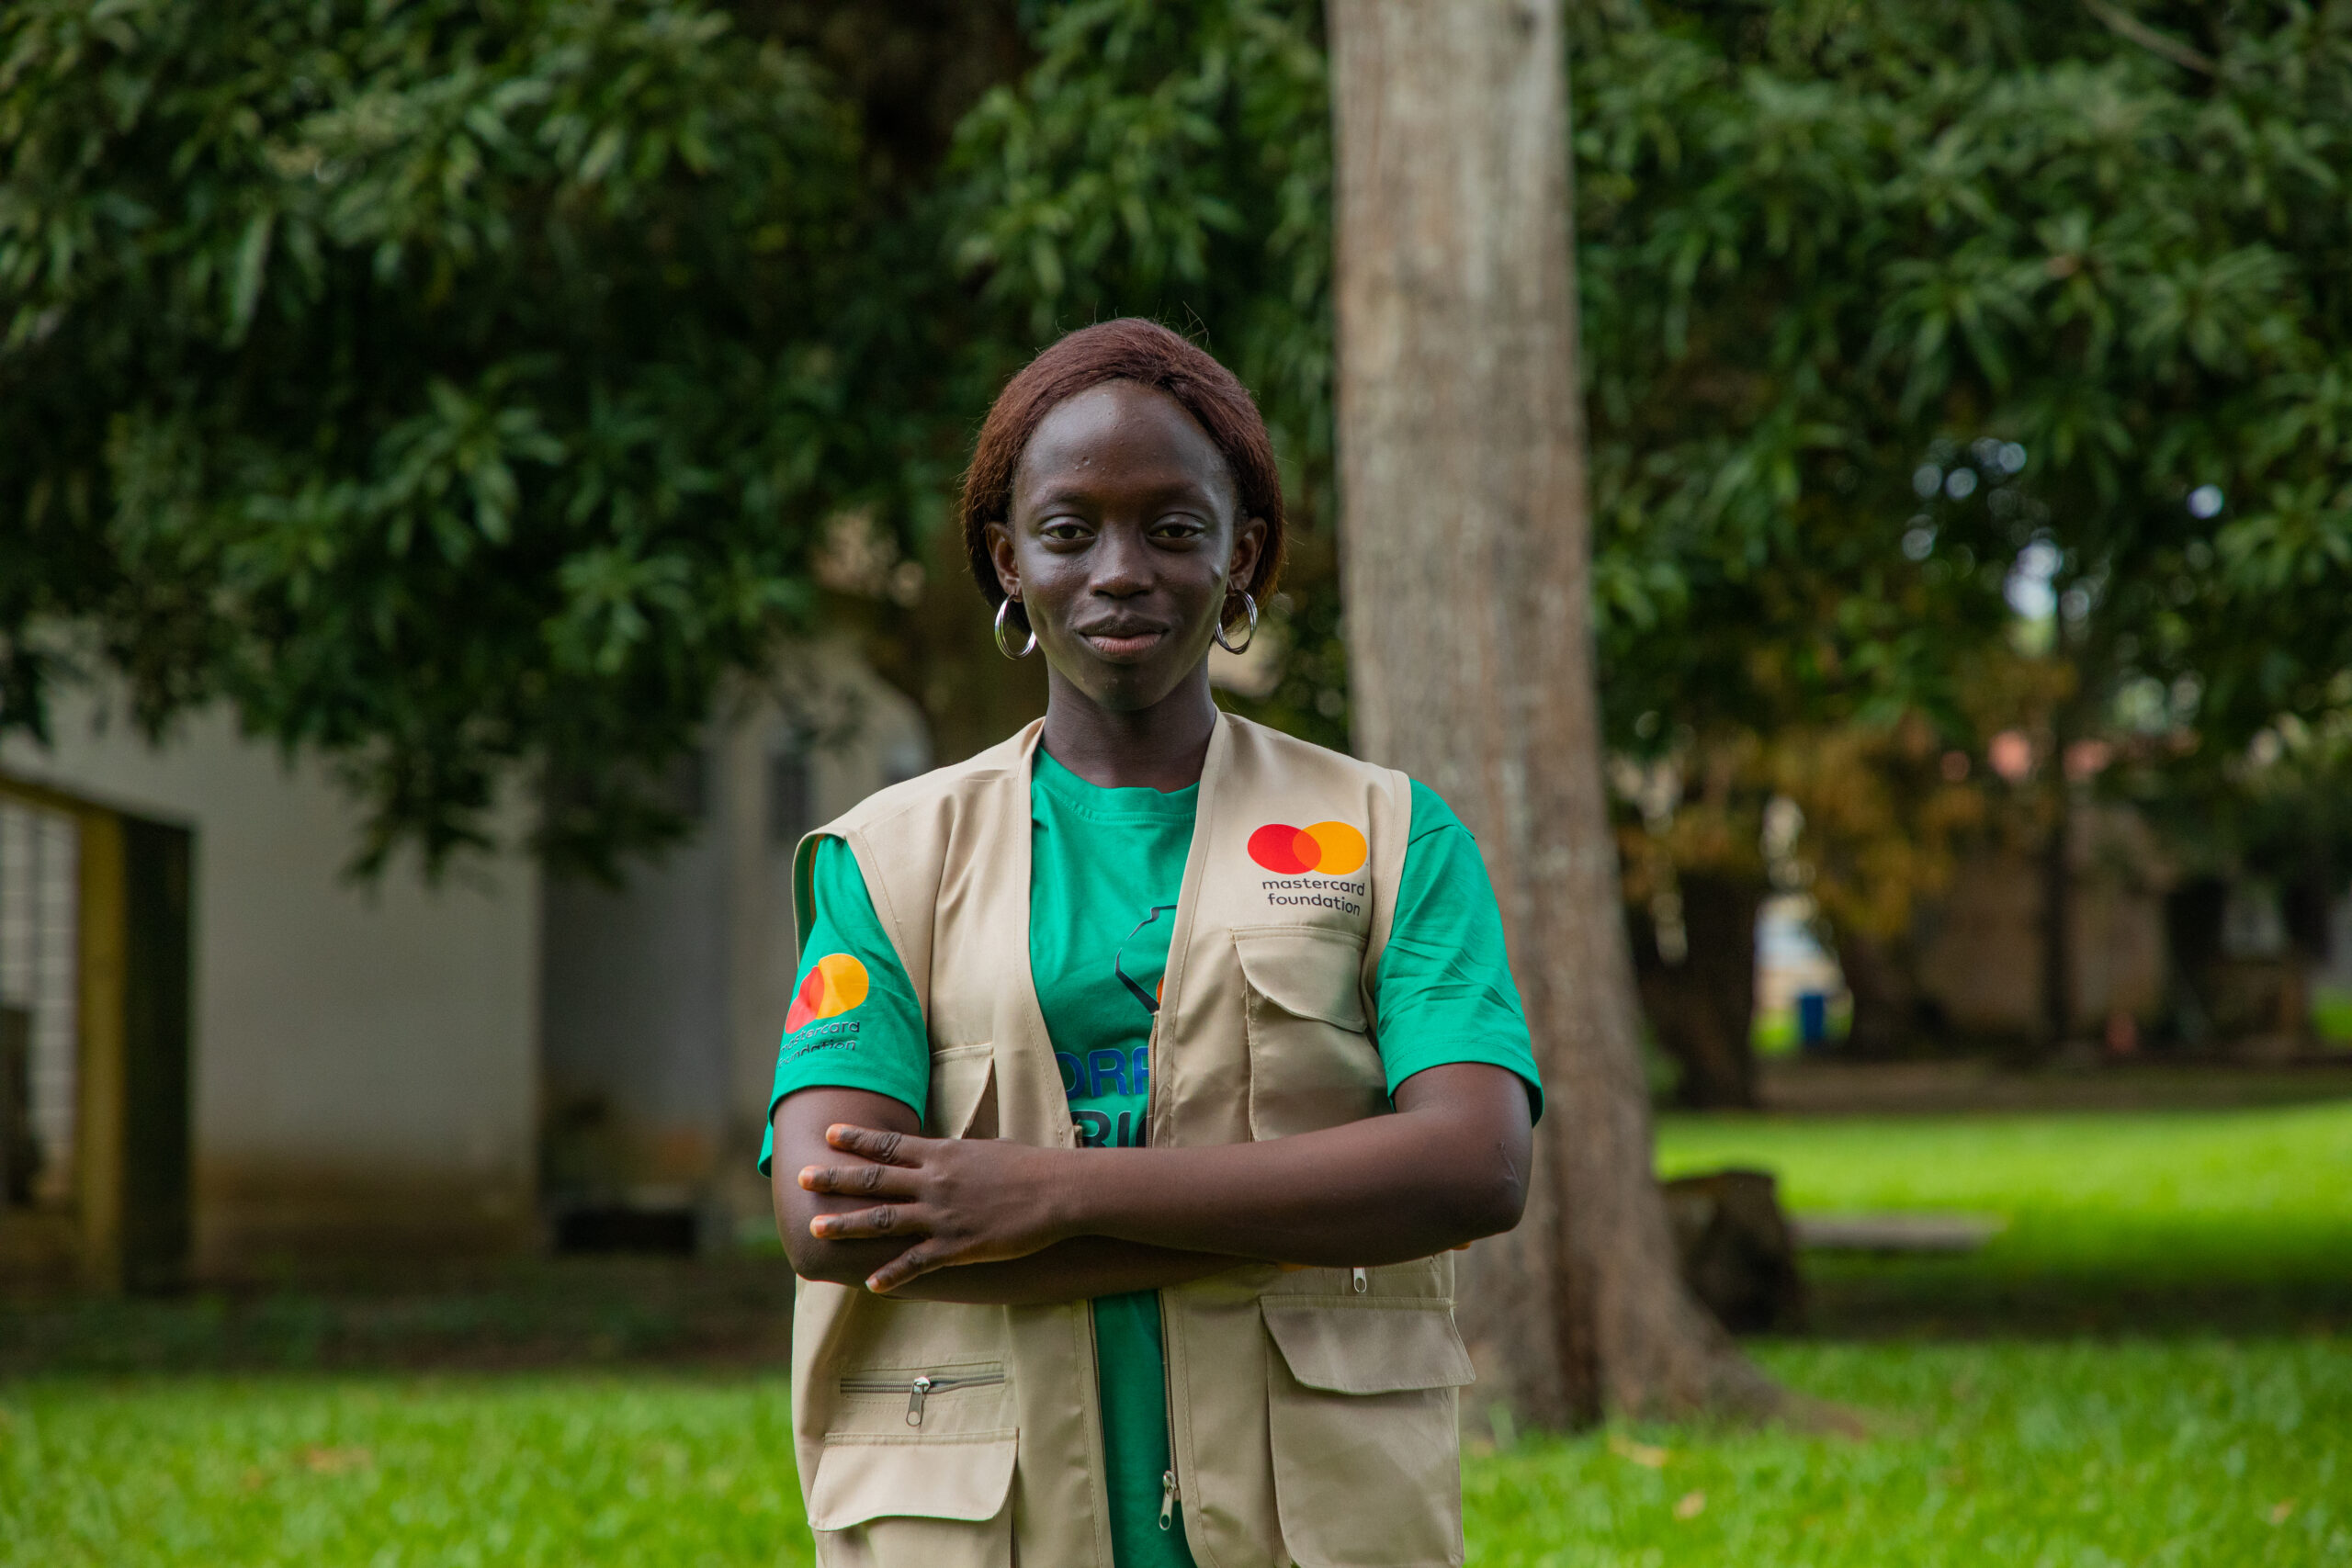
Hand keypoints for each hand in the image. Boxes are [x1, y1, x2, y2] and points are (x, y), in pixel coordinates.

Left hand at [798, 1124, 1071, 1292]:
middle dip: (836, 1178)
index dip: (857, 1140)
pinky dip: (893, 1275)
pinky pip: (917, 1262)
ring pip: (884, 1220)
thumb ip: (957, 1155)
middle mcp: (935, 1183)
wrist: (1059, 1191)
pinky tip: (871, 1284)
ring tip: (818, 1227)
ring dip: (848, 1224)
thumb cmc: (1030, 1166)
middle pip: (875, 1179)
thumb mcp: (988, 1150)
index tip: (828, 1135)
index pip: (890, 1144)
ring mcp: (943, 1215)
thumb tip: (942, 1152)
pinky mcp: (958, 1246)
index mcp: (942, 1155)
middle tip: (802, 1176)